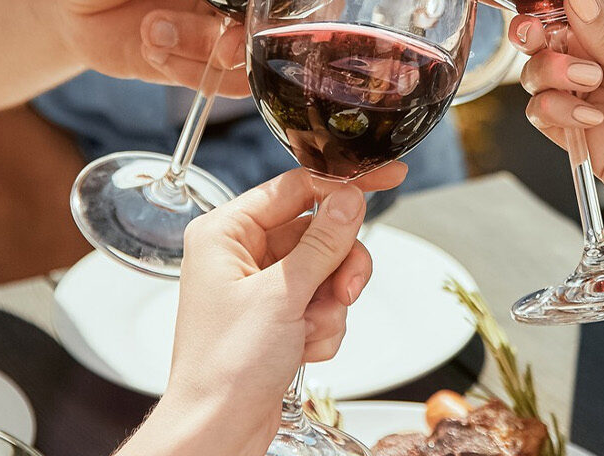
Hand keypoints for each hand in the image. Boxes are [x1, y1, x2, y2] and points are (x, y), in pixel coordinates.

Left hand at [33, 0, 245, 93]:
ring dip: (205, 53)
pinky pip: (212, 80)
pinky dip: (185, 71)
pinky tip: (148, 48)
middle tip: (221, 43)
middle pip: (267, 15)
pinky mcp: (191, 61)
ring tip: (153, 33)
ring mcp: (211, 25)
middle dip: (249, 33)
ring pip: (241, 54)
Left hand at [156, 163, 406, 452]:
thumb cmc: (225, 366)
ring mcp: (260, 286)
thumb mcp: (281, 295)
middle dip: (337, 266)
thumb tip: (349, 199)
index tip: (384, 176)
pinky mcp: (276, 316)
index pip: (294, 187)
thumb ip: (322, 243)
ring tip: (313, 328)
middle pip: (317, 231)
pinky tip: (304, 348)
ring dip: (330, 303)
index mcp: (225, 232)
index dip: (341, 184)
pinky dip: (323, 326)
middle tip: (344, 289)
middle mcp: (240, 254)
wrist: (219, 428)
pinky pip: (321, 302)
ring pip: (326, 269)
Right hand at [518, 0, 603, 264]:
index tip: (545, 16)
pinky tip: (587, 121)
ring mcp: (603, 102)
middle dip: (543, 39)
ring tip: (584, 86)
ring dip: (550, 75)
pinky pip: (548, 115)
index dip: (561, 8)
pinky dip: (554, 112)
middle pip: (559, 37)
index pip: (590, 8)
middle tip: (539, 42)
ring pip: (546, 74)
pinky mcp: (590, 140)